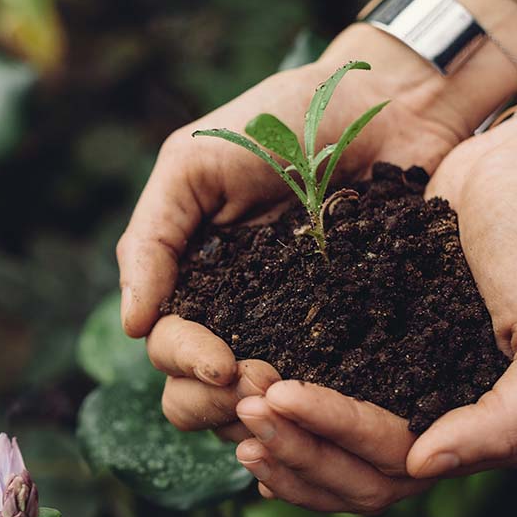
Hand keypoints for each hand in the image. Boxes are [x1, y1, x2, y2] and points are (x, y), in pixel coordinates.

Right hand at [118, 26, 469, 434]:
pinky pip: (330, 390)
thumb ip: (153, 238)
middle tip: (260, 383)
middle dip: (217, 400)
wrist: (385, 102)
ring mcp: (295, 330)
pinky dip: (320, 408)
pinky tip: (332, 405)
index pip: (167, 345)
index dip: (185, 362)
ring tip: (293, 391)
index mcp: (192, 279)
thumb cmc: (279, 120)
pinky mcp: (359, 336)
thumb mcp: (194, 163)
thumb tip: (132, 326)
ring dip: (263, 413)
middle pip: (198, 394)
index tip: (221, 364)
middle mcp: (236, 315)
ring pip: (255, 407)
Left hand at [236, 112, 516, 511]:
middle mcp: (436, 419)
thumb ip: (508, 421)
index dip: (329, 439)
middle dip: (293, 447)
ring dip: (280, 435)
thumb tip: (421, 468)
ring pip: (330, 444)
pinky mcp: (373, 339)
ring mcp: (401, 382)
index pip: (391, 465)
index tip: (276, 396)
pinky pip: (322, 389)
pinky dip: (285, 403)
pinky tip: (244, 391)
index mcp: (480, 431)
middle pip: (351, 471)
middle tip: (241, 407)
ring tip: (232, 402)